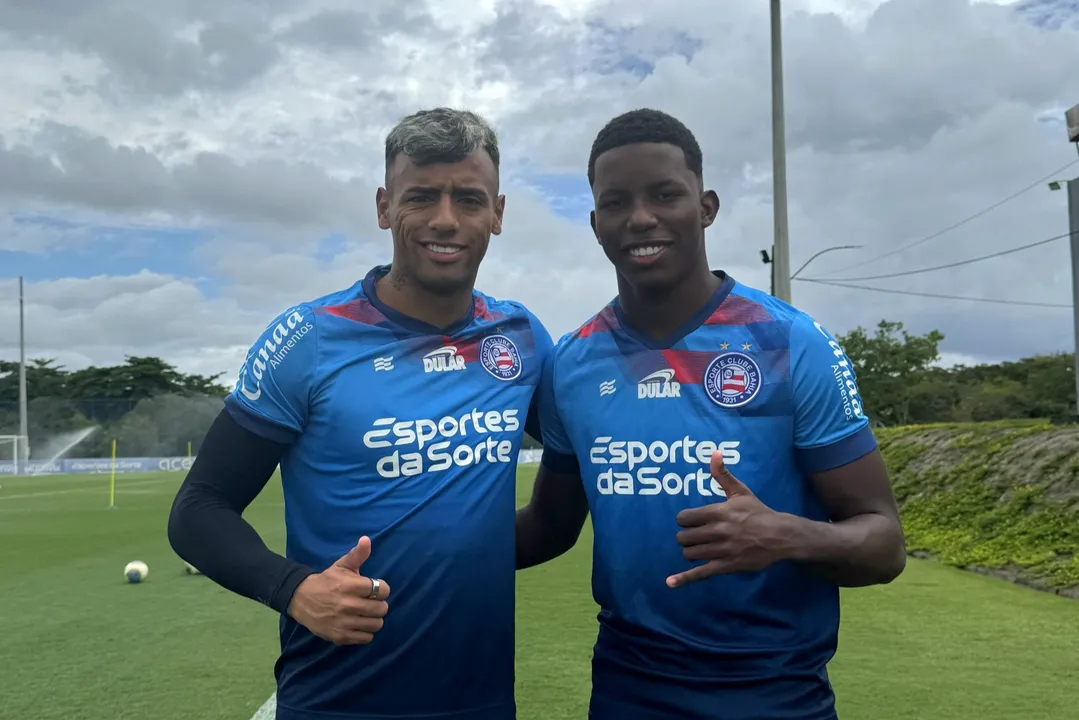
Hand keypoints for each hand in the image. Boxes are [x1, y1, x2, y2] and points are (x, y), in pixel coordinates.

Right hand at [288, 536, 390, 644]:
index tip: (375, 588)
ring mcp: (344, 623)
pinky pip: (366, 638)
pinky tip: (359, 624)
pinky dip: (366, 632)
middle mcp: (348, 605)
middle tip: (372, 602)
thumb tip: (367, 539)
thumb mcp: (341, 565)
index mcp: (350, 586)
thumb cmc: (327, 581)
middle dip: (380, 604)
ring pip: (376, 625)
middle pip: (382, 609)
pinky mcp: (340, 636)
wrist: (301, 599)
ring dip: (374, 619)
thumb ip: (357, 555)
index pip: (382, 590)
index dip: (382, 588)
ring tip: (367, 613)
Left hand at [666, 452, 790, 587]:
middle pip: (684, 537)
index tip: (691, 520)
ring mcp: (721, 551)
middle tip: (694, 535)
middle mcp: (717, 532)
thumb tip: (714, 453)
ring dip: (690, 550)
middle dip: (686, 536)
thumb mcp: (740, 492)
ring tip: (698, 547)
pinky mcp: (726, 566)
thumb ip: (723, 475)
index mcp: (718, 512)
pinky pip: (700, 573)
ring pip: (689, 553)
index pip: (684, 518)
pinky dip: (683, 579)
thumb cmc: (758, 512)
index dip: (684, 520)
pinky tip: (670, 582)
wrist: (780, 536)